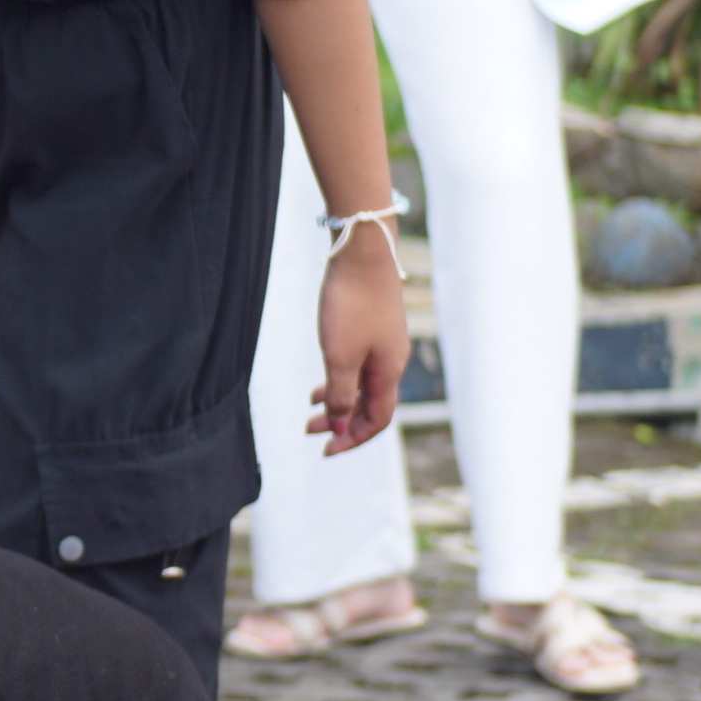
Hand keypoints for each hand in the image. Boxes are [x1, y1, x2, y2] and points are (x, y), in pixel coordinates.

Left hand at [309, 230, 407, 453]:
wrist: (362, 251)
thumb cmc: (351, 304)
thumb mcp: (340, 357)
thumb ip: (341, 394)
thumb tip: (340, 426)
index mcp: (388, 373)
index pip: (376, 420)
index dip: (352, 438)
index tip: (325, 450)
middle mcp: (390, 360)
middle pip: (370, 404)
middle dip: (341, 422)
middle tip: (310, 431)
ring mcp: (383, 342)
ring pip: (362, 383)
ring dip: (338, 399)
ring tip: (310, 407)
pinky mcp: (371, 324)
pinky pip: (357, 363)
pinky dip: (340, 376)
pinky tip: (321, 377)